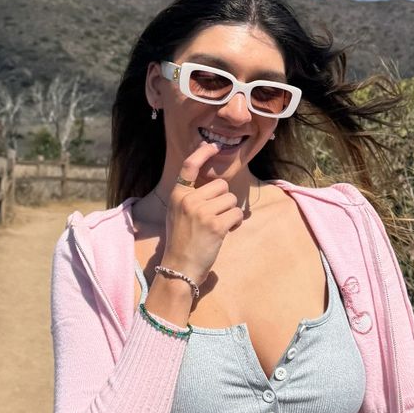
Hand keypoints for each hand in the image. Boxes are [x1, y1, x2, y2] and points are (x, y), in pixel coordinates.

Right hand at [162, 137, 244, 286]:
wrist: (179, 267)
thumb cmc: (181, 241)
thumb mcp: (177, 213)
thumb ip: (191, 197)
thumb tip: (214, 185)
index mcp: (178, 195)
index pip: (190, 166)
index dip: (203, 153)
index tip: (213, 145)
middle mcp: (189, 200)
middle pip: (221, 185)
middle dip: (224, 200)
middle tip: (215, 217)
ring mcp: (202, 212)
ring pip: (231, 200)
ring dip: (230, 213)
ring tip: (218, 227)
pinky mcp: (216, 225)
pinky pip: (236, 214)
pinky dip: (235, 223)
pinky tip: (225, 232)